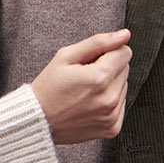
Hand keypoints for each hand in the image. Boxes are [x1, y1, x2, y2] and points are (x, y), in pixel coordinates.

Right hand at [29, 29, 132, 145]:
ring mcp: (112, 116)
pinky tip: (90, 104)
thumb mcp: (65, 56)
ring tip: (85, 92)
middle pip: (125, 69)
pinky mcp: (113, 127)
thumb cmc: (48, 87)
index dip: (107, 52)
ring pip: (124, 87)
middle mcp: (109, 99)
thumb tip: (124, 35)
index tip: (90, 60)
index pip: (124, 53)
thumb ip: (97, 42)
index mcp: (98, 78)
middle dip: (108, 68)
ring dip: (109, 85)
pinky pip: (121, 105)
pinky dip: (109, 102)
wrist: (38, 121)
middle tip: (84, 76)